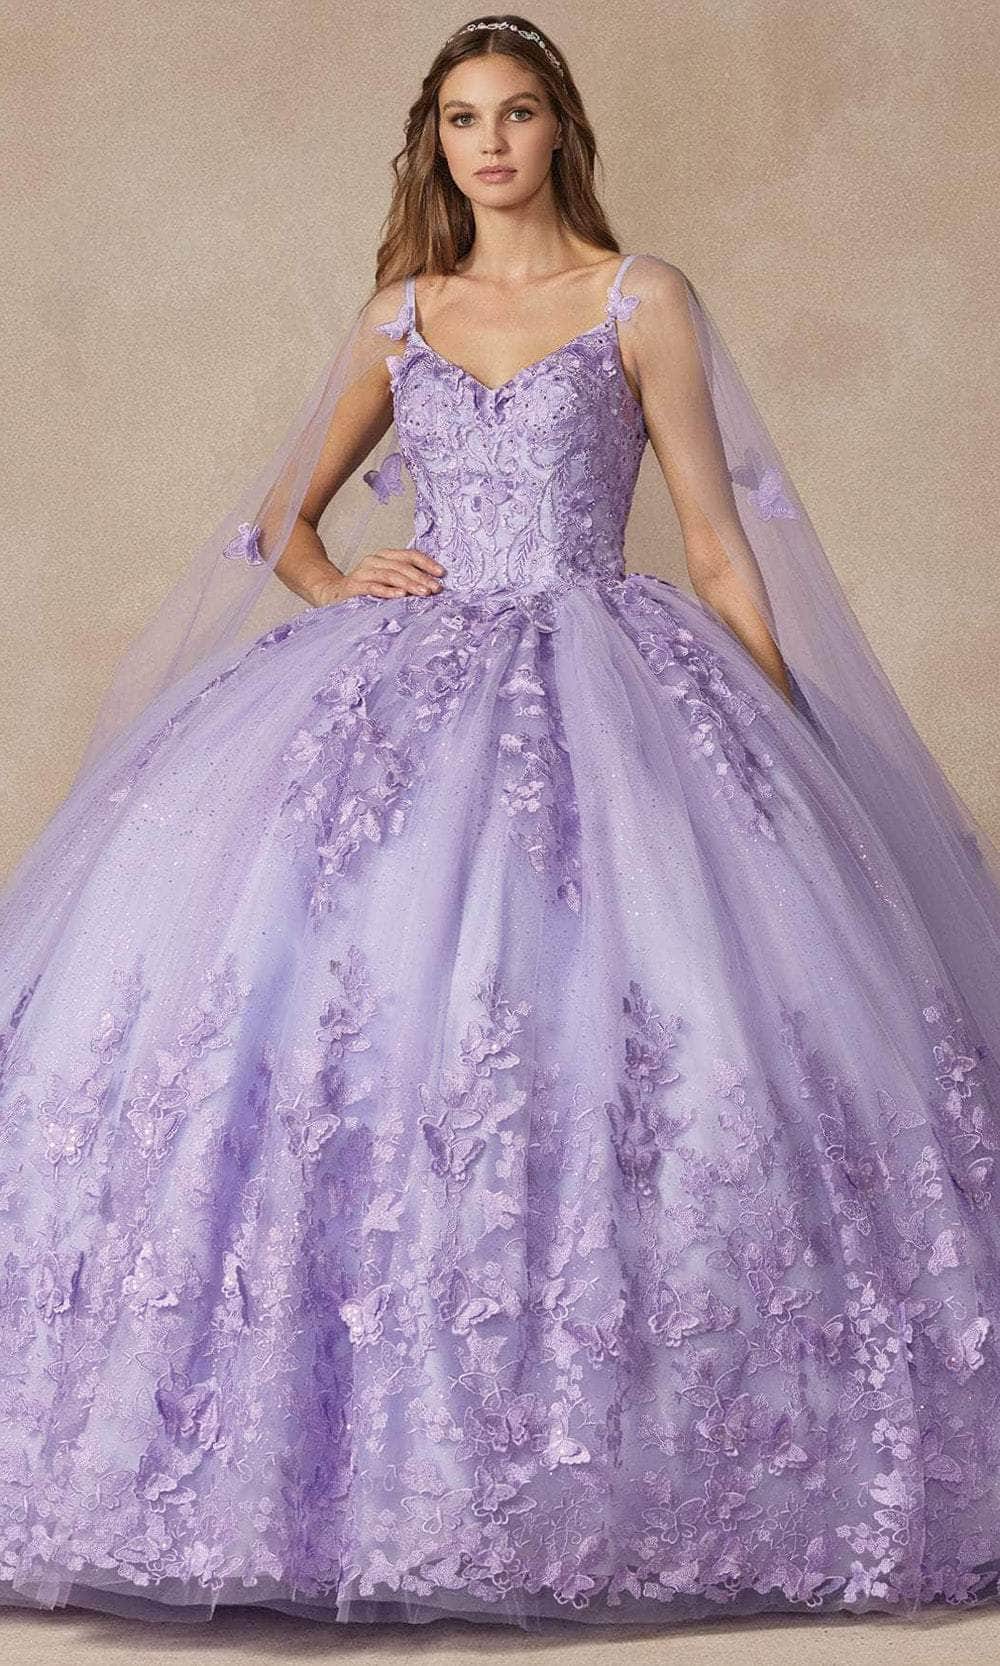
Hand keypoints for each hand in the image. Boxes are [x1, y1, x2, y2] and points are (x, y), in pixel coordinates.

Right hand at [311, 548, 445, 604]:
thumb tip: (432, 586)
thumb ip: (404, 580)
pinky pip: (373, 587)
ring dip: (409, 584)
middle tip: (436, 588)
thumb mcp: (386, 582)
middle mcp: (374, 560)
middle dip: (421, 577)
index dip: (427, 563)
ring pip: (390, 575)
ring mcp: (363, 572)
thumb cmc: (365, 591)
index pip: (409, 555)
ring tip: (424, 593)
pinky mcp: (354, 586)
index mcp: (385, 557)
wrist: (331, 595)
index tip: (442, 574)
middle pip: (402, 565)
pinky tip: (401, 596)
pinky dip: (388, 591)